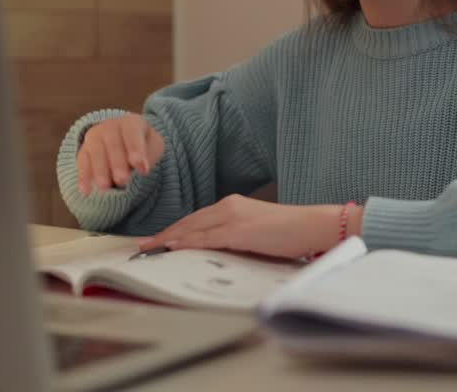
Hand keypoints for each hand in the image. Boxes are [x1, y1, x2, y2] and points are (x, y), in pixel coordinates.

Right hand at [76, 114, 164, 194]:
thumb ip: (150, 154)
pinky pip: (82, 162)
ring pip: (96, 152)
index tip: (142, 169)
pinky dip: (83, 177)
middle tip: (123, 180)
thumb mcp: (153, 146)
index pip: (132, 133)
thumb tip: (141, 167)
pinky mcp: (84, 151)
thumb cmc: (143, 145)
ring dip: (100, 170)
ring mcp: (95, 137)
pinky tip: (86, 191)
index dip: (136, 150)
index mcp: (131, 122)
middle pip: (113, 143)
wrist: (125, 141)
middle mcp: (110, 126)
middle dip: (117, 162)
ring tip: (105, 187)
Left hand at [135, 195, 354, 259]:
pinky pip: (205, 237)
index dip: (175, 228)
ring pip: (192, 227)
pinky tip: (172, 247)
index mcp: (234, 205)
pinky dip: (186, 242)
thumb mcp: (258, 233)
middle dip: (165, 233)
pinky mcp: (239, 230)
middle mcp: (230, 206)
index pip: (197, 218)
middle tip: (143, 244)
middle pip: (189, 221)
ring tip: (149, 247)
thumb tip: (218, 250)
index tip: (159, 238)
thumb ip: (236, 237)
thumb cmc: (292, 232)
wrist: (314, 225)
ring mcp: (233, 216)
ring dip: (169, 238)